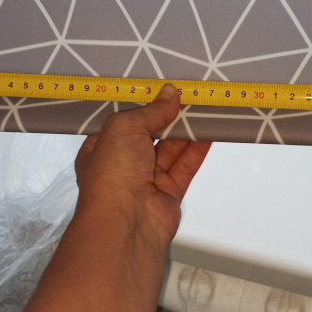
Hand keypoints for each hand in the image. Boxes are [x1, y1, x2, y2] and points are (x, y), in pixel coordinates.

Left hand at [74, 83, 211, 248]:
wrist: (126, 224)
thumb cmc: (113, 171)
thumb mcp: (124, 128)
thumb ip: (151, 111)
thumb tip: (170, 93)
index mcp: (101, 148)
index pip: (121, 122)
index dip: (140, 105)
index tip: (160, 87)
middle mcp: (122, 164)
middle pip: (149, 134)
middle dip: (166, 115)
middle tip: (188, 93)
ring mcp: (146, 180)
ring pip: (169, 149)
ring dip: (185, 129)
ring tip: (204, 106)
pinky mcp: (169, 193)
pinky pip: (185, 166)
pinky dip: (197, 148)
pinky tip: (210, 130)